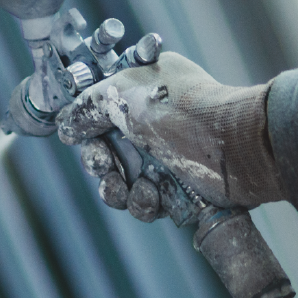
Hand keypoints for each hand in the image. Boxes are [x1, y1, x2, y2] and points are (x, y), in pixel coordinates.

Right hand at [56, 52, 282, 211]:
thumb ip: (87, 107)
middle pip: (107, 154)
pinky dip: (145, 203)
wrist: (231, 147)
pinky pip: (145, 204)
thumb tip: (66, 124)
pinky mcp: (178, 190)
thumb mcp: (122, 93)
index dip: (87, 131)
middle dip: (99, 165)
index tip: (78, 138)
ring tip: (128, 188)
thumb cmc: (180, 110)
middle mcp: (152, 127)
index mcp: (141, 95)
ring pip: (122, 185)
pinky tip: (154, 195)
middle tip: (104, 166)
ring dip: (118, 190)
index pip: (101, 116)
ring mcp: (166, 159)